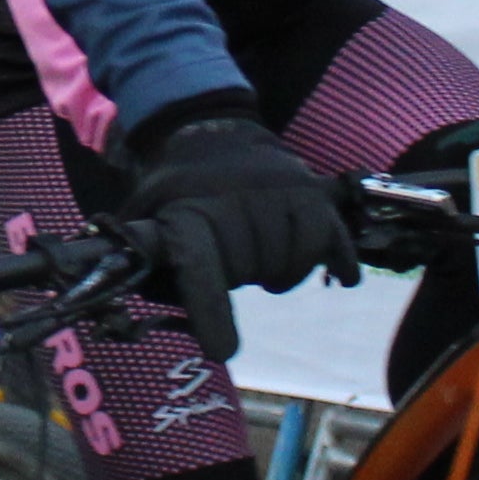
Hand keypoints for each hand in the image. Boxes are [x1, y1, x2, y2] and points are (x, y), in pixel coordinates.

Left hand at [119, 100, 353, 364]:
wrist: (209, 127)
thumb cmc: (173, 192)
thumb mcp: (143, 220)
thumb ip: (146, 268)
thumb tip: (142, 317)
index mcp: (186, 211)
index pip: (200, 266)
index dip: (211, 310)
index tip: (222, 352)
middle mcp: (233, 197)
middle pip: (248, 273)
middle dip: (238, 277)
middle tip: (229, 258)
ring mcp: (276, 189)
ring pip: (290, 264)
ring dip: (278, 272)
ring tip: (260, 253)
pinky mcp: (310, 189)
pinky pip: (328, 242)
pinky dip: (332, 260)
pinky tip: (336, 272)